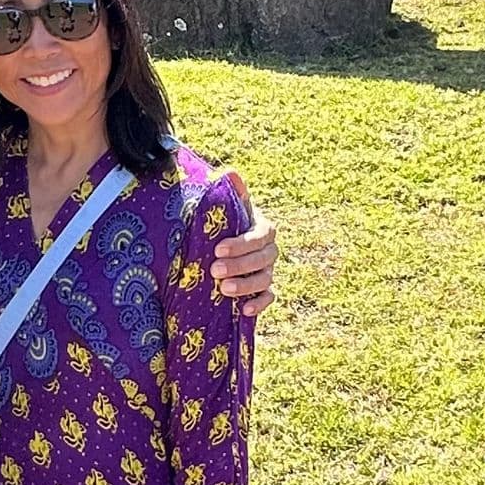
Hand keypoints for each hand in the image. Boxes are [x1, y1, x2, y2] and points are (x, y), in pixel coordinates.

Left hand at [212, 168, 275, 316]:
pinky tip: (244, 310)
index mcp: (261, 227)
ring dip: (247, 286)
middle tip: (215, 270)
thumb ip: (227, 193)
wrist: (215, 246)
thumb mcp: (220, 208)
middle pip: (264, 259)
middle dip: (240, 266)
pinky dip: (260, 304)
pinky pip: (269, 298)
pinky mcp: (262, 289)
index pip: (260, 235)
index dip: (242, 244)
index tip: (218, 249)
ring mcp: (267, 270)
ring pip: (266, 280)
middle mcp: (268, 250)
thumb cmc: (219, 224)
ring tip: (224, 289)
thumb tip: (231, 173)